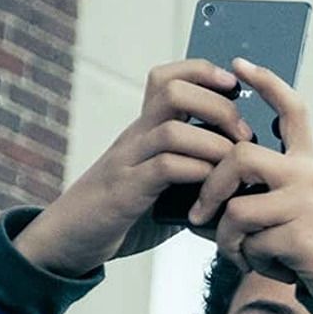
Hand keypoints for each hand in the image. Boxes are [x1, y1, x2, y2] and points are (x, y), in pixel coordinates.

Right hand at [16, 60, 250, 275]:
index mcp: (144, 131)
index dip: (202, 72)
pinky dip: (196, 173)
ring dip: (213, 144)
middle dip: (217, 105)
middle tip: (244, 134)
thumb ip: (193, 172)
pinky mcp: (125, 193)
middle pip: (172, 91)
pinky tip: (211, 188)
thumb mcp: (162, 185)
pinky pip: (164, 168)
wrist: (68, 241)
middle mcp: (135, 139)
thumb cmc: (124, 215)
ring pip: (171, 130)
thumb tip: (242, 171)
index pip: (167, 78)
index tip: (234, 86)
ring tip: (234, 163)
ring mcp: (128, 163)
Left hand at [188, 58, 312, 297]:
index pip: (292, 110)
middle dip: (210, 187)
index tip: (240, 64)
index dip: (267, 83)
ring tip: (239, 254)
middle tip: (200, 213)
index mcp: (308, 163)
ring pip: (237, 210)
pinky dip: (250, 261)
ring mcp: (305, 204)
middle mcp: (308, 175)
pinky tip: (269, 266)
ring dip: (227, 240)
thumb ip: (269, 189)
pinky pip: (252, 245)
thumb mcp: (301, 205)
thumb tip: (217, 193)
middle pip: (240, 158)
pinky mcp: (301, 236)